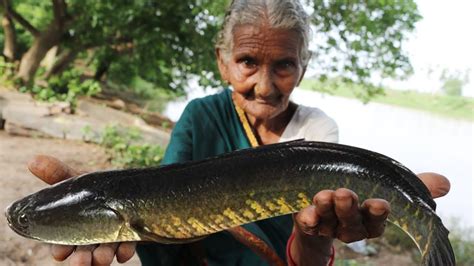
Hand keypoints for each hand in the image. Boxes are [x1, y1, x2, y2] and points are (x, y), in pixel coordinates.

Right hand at [28, 155, 135, 265]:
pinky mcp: (130, 237)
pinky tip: (124, 253)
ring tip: (102, 259)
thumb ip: (57, 173)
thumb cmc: (95, 187)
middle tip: (81, 262)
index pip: (62, 243)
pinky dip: (126, 250)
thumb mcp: (77, 179)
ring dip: (103, 257)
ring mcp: (110, 239)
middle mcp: (90, 237)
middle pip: (83, 252)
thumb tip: (33, 160)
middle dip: (82, 259)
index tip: (60, 253)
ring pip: (104, 253)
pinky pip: (127, 247)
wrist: (125, 187)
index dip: (60, 249)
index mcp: (73, 227)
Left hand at [290, 172, 449, 265]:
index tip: (380, 203)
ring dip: (326, 209)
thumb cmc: (362, 193)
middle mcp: (349, 226)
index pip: (376, 222)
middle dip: (349, 209)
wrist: (323, 204)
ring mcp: (328, 225)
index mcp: (369, 221)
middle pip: (351, 222)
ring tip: (324, 195)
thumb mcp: (385, 186)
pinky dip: (307, 219)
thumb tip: (443, 183)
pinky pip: (308, 224)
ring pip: (328, 221)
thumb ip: (414, 184)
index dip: (377, 214)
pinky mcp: (309, 222)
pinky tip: (306, 213)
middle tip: (346, 193)